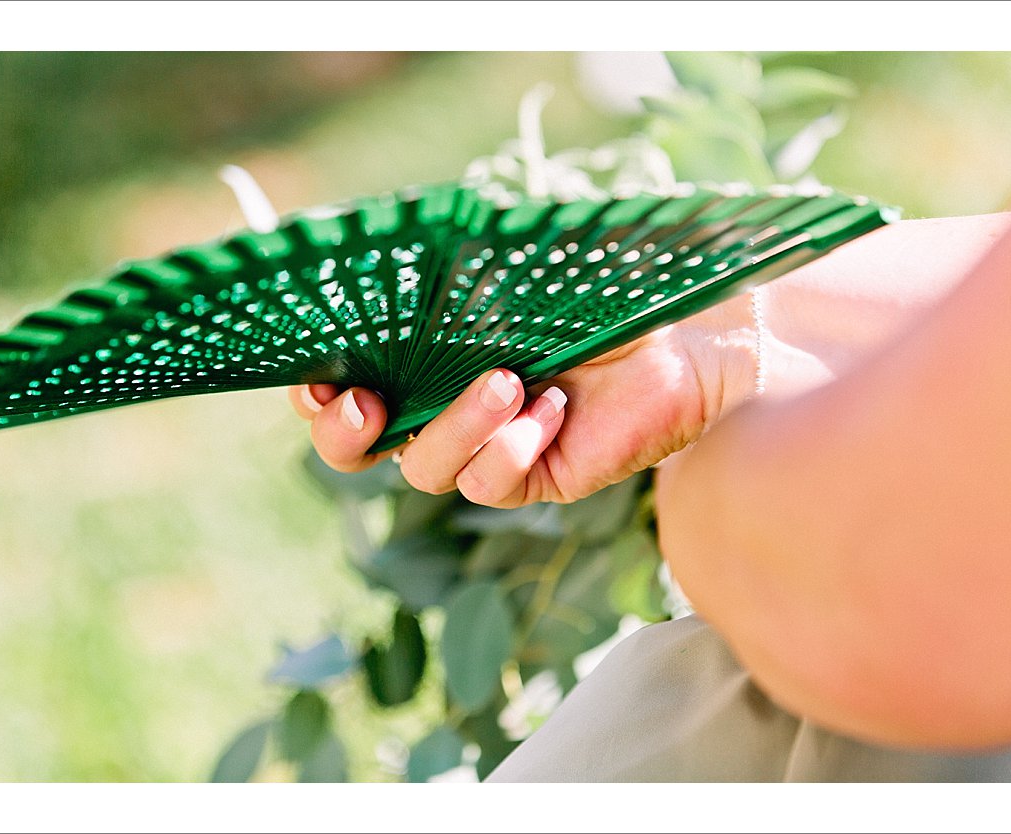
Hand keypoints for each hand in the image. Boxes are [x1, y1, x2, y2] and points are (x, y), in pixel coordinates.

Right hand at [290, 294, 760, 507]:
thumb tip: (396, 244)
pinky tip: (555, 408)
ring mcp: (490, 448)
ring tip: (506, 381)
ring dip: (454, 428)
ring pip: (426, 470)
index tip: (317, 375)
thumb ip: (455, 270)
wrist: (693, 329)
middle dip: (345, 437)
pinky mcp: (538, 475)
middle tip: (365, 408)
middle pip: (360, 451)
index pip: (348, 388)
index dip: (317, 395)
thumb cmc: (603, 287)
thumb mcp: (519, 269)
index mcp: (430, 359)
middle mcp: (448, 409)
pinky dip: (514, 448)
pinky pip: (494, 485)